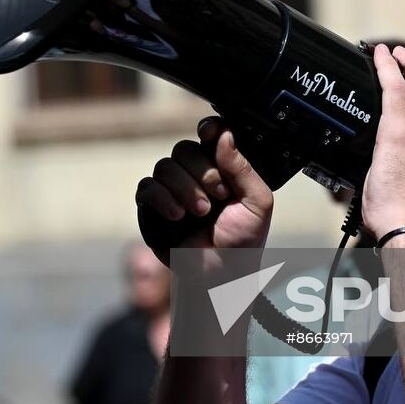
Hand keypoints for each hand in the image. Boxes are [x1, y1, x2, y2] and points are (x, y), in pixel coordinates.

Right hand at [135, 117, 273, 267]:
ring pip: (165, 166)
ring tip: (201, 212)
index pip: (210, 136)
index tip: (210, 132)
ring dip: (185, 188)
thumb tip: (225, 135)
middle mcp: (194, 174)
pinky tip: (177, 215)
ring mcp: (171, 189)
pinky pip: (147, 187)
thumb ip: (243, 168)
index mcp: (221, 168)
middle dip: (202, 171)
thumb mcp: (257, 202)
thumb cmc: (242, 240)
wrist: (221, 274)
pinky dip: (162, 198)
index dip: (208, 129)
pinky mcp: (152, 207)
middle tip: (218, 194)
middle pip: (185, 148)